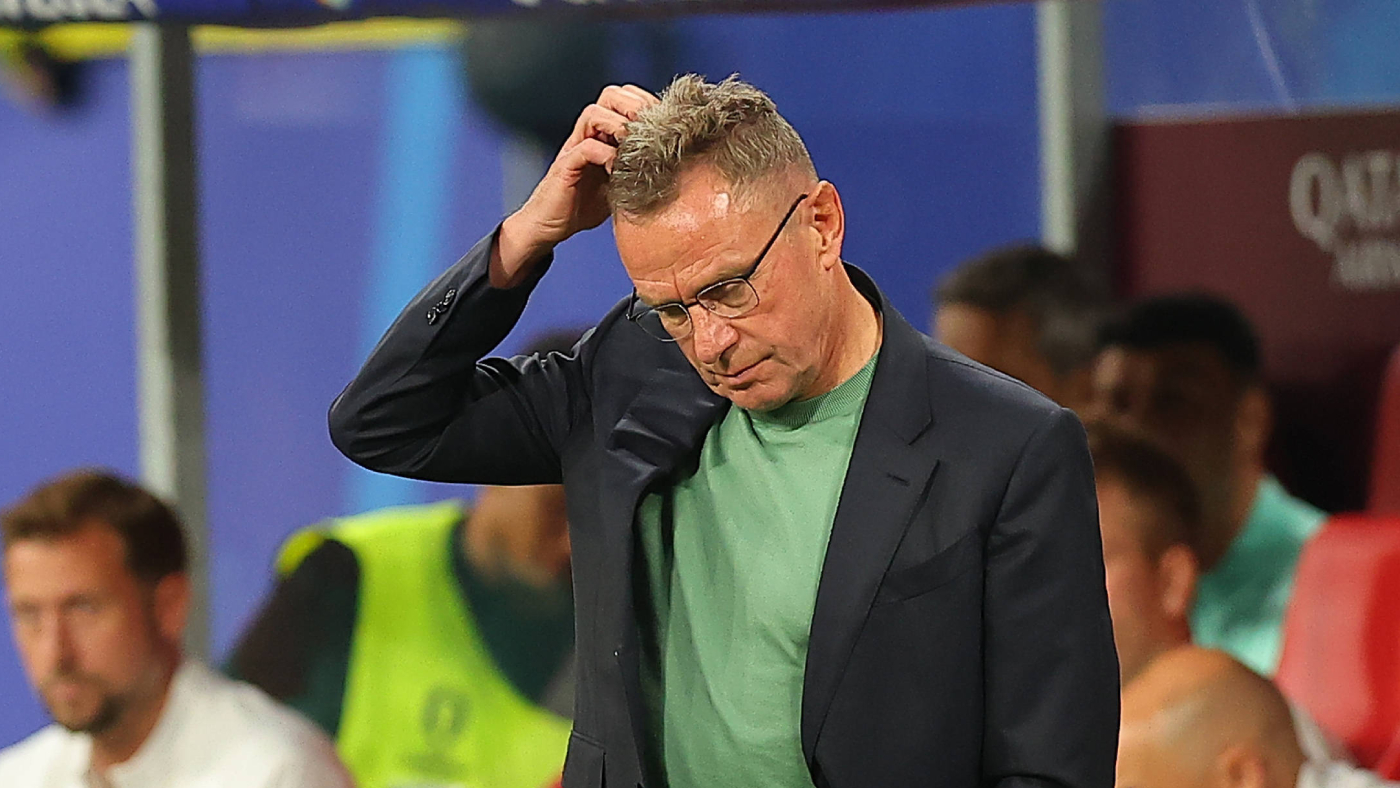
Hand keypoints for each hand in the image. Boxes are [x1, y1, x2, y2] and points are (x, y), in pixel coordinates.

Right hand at [492, 85, 658, 286]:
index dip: (646, 103)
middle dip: (635, 106)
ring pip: (594, 114)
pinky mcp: (565, 166)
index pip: (625, 99)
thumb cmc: (583, 206)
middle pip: (610, 96)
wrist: (549, 226)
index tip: (665, 121)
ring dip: (619, 124)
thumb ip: (638, 169)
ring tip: (634, 143)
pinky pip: (585, 147)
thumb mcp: (620, 184)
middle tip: (651, 126)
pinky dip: (605, 154)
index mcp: (603, 134)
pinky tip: (617, 169)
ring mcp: (575, 147)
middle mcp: (588, 134)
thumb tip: (675, 166)